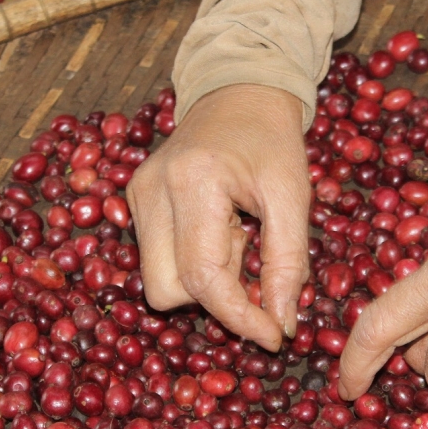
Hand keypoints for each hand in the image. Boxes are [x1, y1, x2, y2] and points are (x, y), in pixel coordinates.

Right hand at [128, 84, 311, 351]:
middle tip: (252, 263)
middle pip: (167, 290)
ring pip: (158, 283)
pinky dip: (193, 264)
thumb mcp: (294, 197)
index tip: (274, 336)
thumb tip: (282, 325)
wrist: (239, 91)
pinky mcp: (133, 201)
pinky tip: (218, 233)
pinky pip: (158, 262)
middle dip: (216, 298)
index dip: (240, 318)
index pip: (204, 278)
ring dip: (204, 282)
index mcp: (194, 183)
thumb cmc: (273, 141)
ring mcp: (135, 196)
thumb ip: (289, 264)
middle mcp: (151, 191)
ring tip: (236, 240)